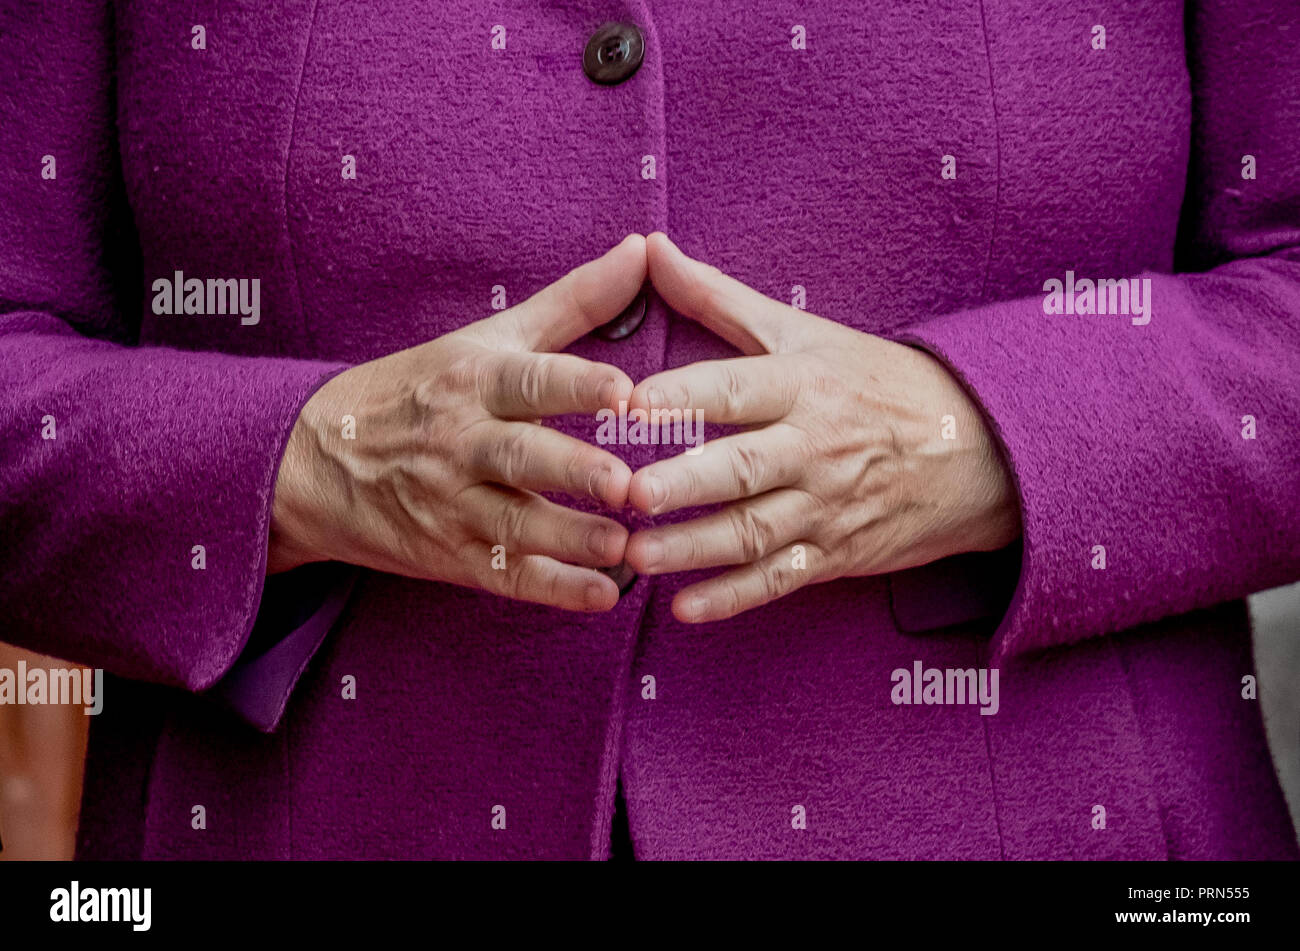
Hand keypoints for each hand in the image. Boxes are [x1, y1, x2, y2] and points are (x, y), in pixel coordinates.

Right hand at [268, 235, 646, 611]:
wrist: (313, 460)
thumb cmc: (420, 389)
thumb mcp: (486, 338)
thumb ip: (573, 302)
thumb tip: (642, 248)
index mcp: (474, 381)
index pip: (529, 380)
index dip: (577, 384)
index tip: (627, 392)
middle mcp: (462, 442)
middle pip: (521, 456)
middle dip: (574, 471)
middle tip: (628, 483)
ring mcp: (452, 503)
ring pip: (515, 524)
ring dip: (571, 539)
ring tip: (625, 548)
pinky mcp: (450, 555)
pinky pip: (505, 575)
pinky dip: (553, 589)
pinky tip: (601, 597)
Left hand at [623, 233, 1021, 622]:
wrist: (977, 447)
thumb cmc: (872, 381)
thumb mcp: (802, 331)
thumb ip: (717, 297)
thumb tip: (651, 248)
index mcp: (801, 385)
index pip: (735, 388)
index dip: (682, 394)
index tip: (629, 402)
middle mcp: (811, 446)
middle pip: (741, 468)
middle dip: (684, 483)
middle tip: (628, 494)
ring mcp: (824, 505)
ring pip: (752, 532)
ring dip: (693, 548)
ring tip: (635, 556)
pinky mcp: (833, 553)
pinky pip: (779, 579)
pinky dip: (733, 598)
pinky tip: (686, 610)